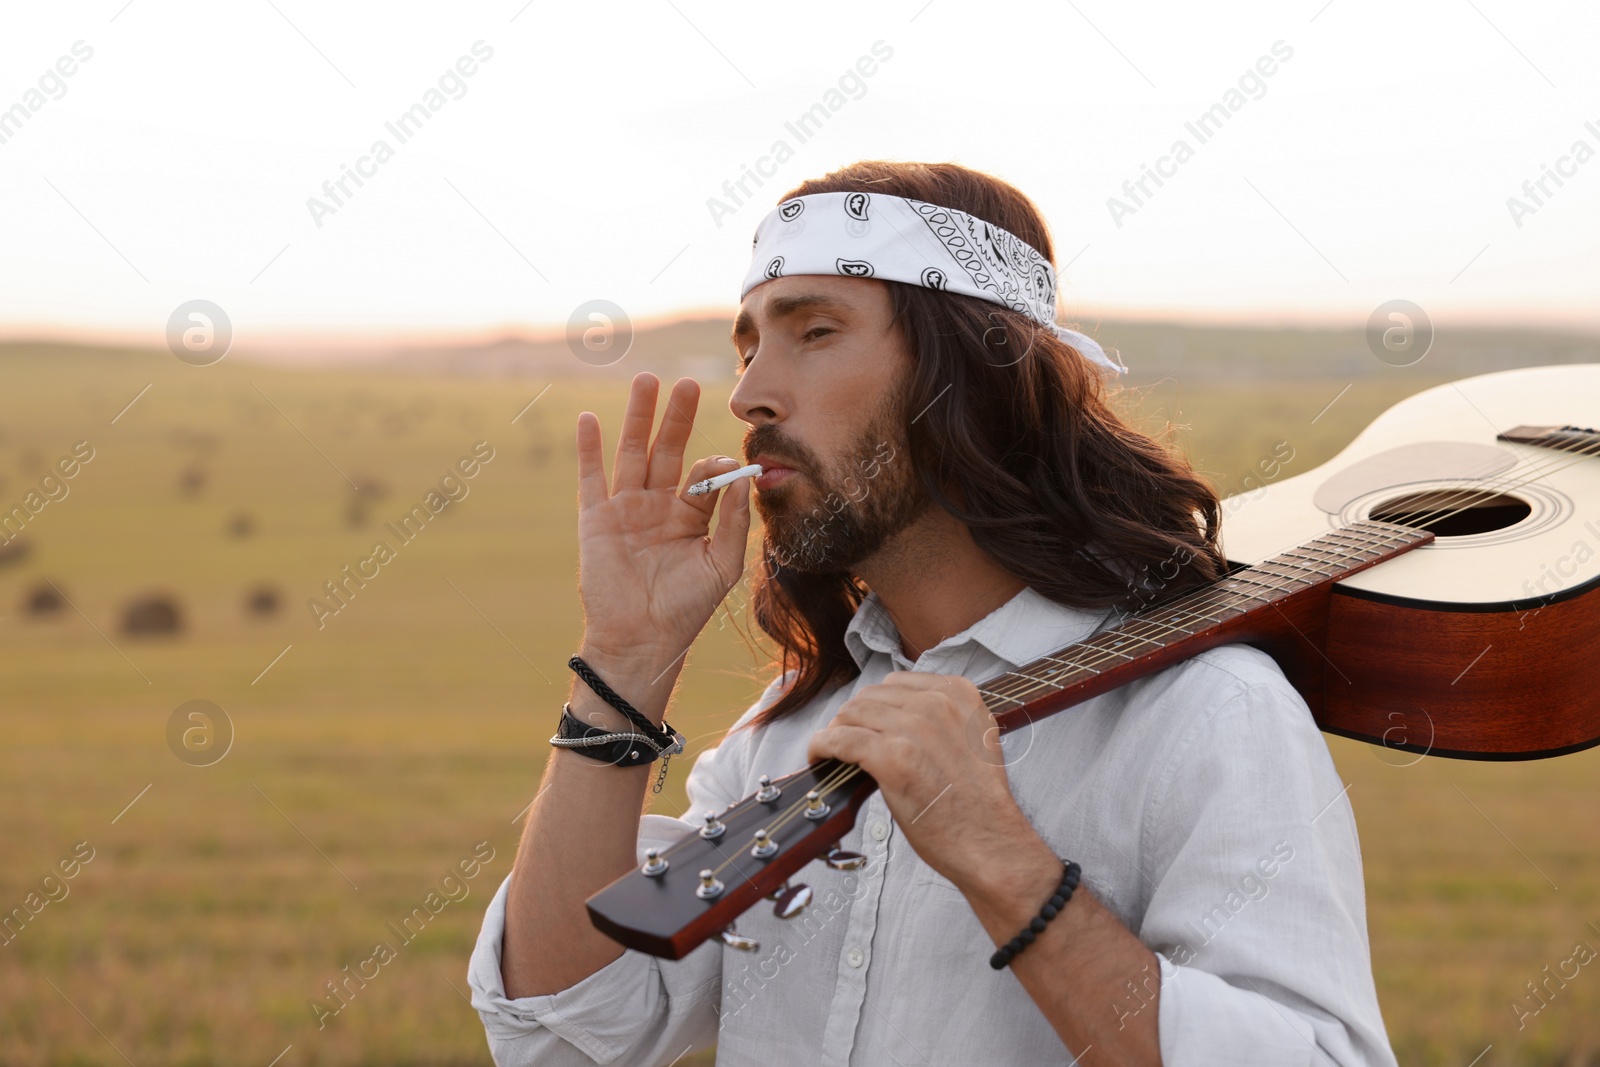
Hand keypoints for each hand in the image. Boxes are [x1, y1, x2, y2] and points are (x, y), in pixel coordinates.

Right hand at [574, 373, 752, 708]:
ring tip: (647, 380)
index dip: (715, 466)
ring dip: (638, 417)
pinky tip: (590, 419)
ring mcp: (626, 509)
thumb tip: (741, 476)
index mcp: (690, 516)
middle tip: (688, 382)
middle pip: (668, 450)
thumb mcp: (722, 565)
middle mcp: (658, 506)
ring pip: (633, 453)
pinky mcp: (597, 520)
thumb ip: (733, 521)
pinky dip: (589, 448)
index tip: (724, 468)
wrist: (643, 640)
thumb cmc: (686, 609)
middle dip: (677, 417)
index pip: (703, 474)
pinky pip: (592, 477)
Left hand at [805, 672, 1035, 894]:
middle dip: (854, 719)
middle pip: (870, 696)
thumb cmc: (978, 801)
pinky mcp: (892, 758)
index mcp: (959, 693)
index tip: (869, 725)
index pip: (896, 684)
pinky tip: (819, 758)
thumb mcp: (972, 738)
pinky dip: (822, 746)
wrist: (989, 842)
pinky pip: (840, 740)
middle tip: (847, 745)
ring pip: (851, 714)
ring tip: (833, 753)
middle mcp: (937, 703)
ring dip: (836, 732)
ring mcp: (914, 729)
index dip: (875, 706)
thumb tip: (894, 715)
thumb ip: (941, 718)